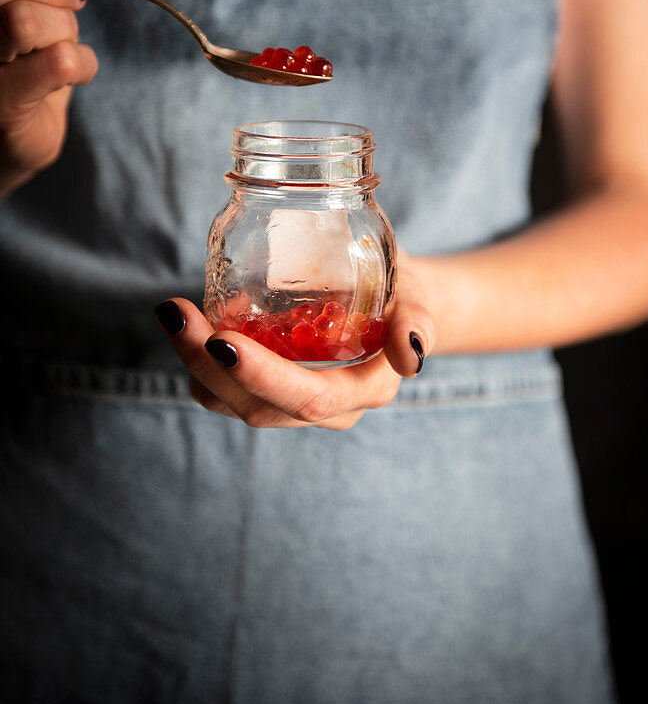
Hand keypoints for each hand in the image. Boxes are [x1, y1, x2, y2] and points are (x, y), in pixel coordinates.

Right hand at [0, 0, 97, 197]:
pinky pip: (55, 64)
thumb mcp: (26, 8)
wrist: (7, 142)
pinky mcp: (0, 110)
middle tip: (63, 14)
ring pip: (27, 19)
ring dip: (64, 33)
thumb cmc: (17, 67)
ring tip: (55, 51)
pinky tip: (69, 71)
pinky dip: (79, 64)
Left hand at [155, 251, 433, 429]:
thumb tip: (413, 355)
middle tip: (176, 315)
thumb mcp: (417, 297)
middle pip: (258, 406)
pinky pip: (222, 392)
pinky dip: (199, 360)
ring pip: (231, 403)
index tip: (223, 342)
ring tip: (174, 312)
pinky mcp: (267, 390)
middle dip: (208, 364)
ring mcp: (292, 404)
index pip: (310, 398)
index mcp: (364, 391)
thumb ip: (417, 322)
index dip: (264, 377)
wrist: (390, 299)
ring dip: (193, 362)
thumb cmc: (402, 293)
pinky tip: (191, 319)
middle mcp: (327, 410)